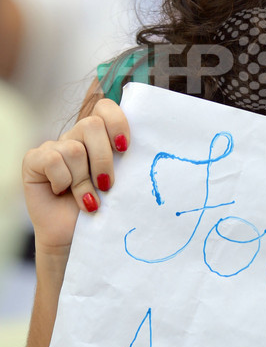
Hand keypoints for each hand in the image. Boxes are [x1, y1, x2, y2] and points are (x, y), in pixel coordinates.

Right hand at [22, 98, 128, 254]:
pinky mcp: (34, 160)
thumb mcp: (123, 179)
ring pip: (74, 148)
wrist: (79, 238)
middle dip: (103, 159)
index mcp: (100, 136)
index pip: (106, 107)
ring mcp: (54, 147)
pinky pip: (52, 160)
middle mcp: (76, 136)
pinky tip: (63, 194)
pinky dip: (63, 181)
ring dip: (84, 181)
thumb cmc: (105, 209)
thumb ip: (128, 156)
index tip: (125, 148)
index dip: (117, 122)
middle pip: (91, 124)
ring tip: (88, 200)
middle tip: (107, 185)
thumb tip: (150, 140)